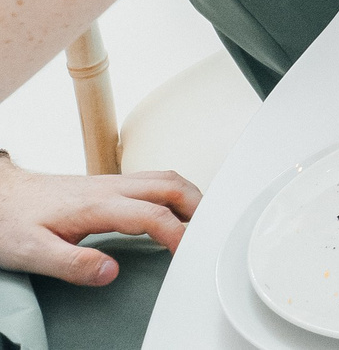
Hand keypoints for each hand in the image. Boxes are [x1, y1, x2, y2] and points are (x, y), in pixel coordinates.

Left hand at [0, 155, 196, 284]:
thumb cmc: (11, 221)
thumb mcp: (32, 252)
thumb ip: (73, 264)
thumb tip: (110, 272)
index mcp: (97, 204)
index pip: (153, 216)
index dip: (177, 235)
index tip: (186, 254)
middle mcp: (109, 187)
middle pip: (170, 187)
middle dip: (198, 208)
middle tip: (207, 233)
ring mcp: (108, 183)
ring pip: (164, 179)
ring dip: (188, 197)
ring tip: (197, 222)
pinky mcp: (104, 184)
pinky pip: (150, 181)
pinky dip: (172, 194)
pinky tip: (168, 210)